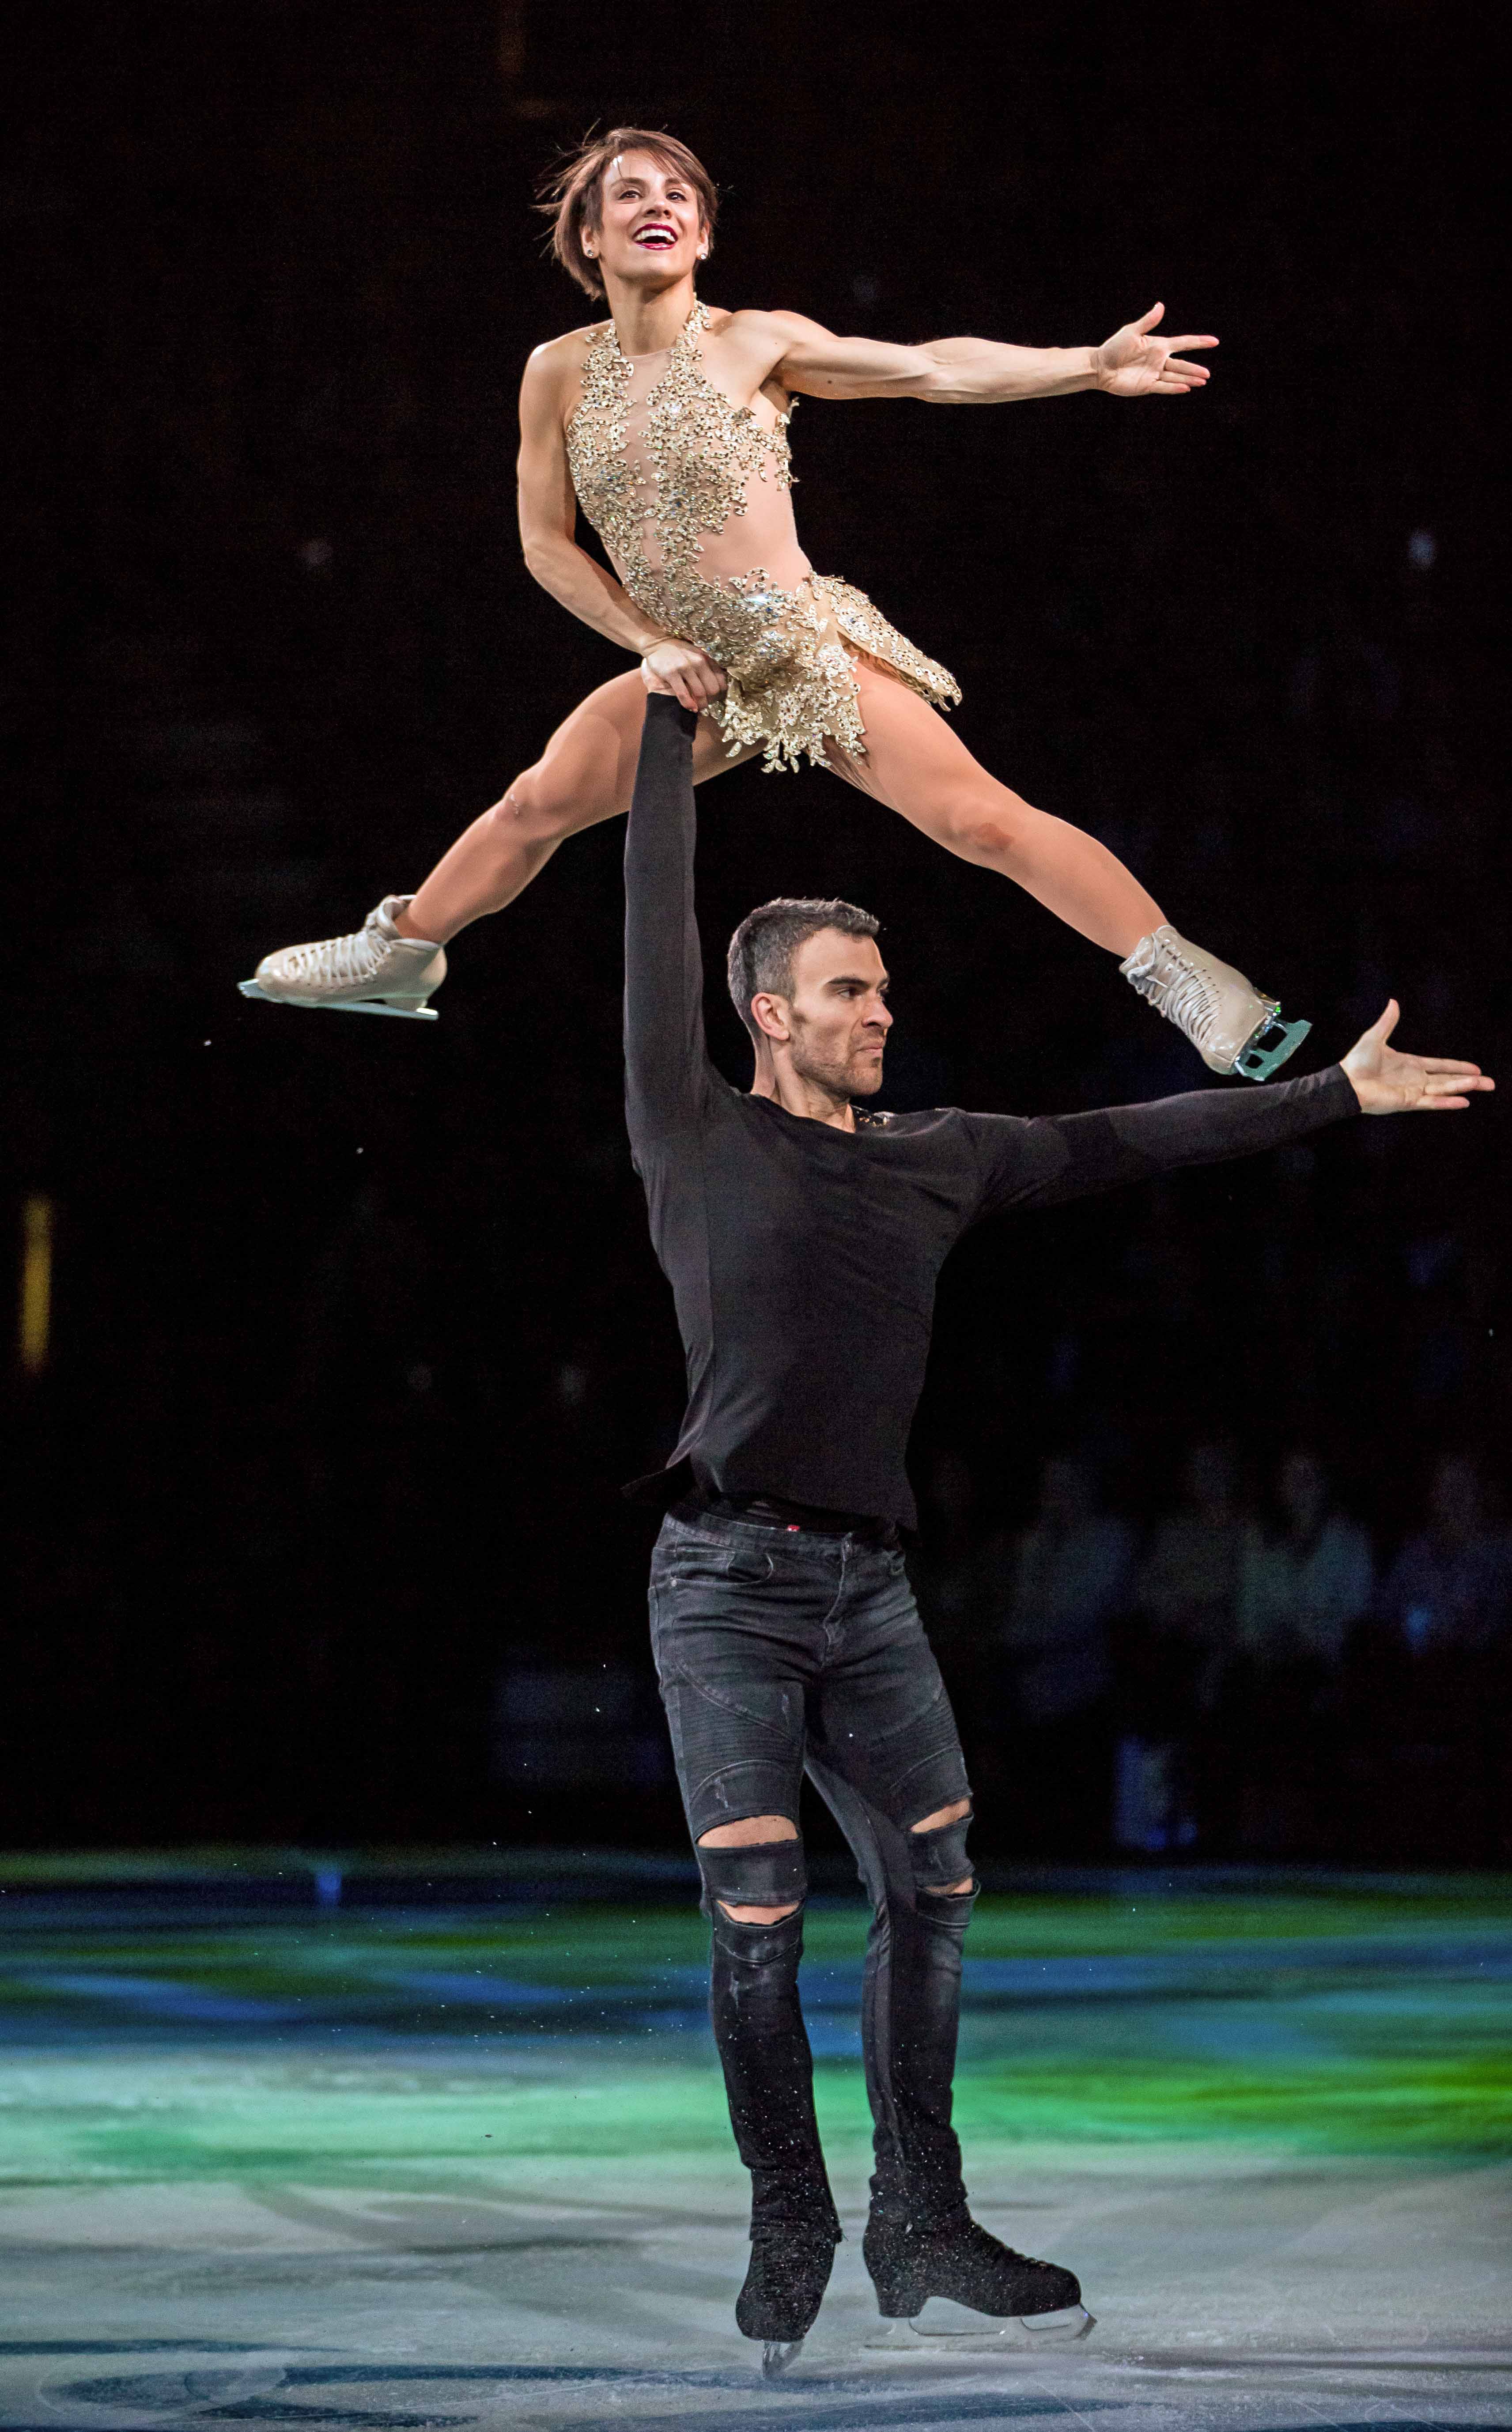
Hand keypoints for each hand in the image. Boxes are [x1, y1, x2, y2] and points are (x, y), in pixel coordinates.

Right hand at [641, 639, 726, 712]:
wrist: (658, 643)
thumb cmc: (679, 651)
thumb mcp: (697, 654)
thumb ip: (707, 666)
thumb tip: (719, 683)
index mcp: (706, 658)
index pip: (721, 681)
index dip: (719, 692)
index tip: (714, 697)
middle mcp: (698, 662)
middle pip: (713, 689)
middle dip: (711, 700)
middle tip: (705, 703)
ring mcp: (685, 667)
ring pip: (700, 693)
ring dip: (700, 704)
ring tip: (698, 707)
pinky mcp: (671, 673)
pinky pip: (683, 694)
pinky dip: (688, 704)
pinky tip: (690, 708)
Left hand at [1094, 302, 1216, 396]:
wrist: (1100, 367)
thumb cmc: (1114, 347)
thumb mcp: (1132, 332)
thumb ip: (1148, 321)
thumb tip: (1160, 305)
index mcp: (1158, 345)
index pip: (1183, 343)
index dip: (1199, 342)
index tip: (1214, 341)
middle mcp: (1158, 360)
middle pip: (1181, 365)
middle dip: (1195, 369)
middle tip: (1208, 374)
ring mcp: (1153, 374)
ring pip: (1175, 377)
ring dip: (1189, 379)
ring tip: (1202, 381)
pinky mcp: (1146, 386)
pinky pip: (1163, 387)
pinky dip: (1174, 388)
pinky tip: (1186, 388)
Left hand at [1341, 1000, 1493, 1113]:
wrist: (1346, 1082)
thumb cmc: (1357, 1062)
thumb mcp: (1375, 1038)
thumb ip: (1388, 1022)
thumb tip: (1393, 1002)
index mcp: (1411, 1065)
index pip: (1441, 1066)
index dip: (1458, 1067)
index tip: (1476, 1069)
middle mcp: (1416, 1079)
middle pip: (1448, 1079)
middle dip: (1469, 1081)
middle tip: (1490, 1083)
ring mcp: (1413, 1091)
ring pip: (1444, 1089)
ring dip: (1463, 1087)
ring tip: (1482, 1086)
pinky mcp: (1408, 1102)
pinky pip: (1431, 1102)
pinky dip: (1447, 1102)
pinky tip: (1463, 1102)